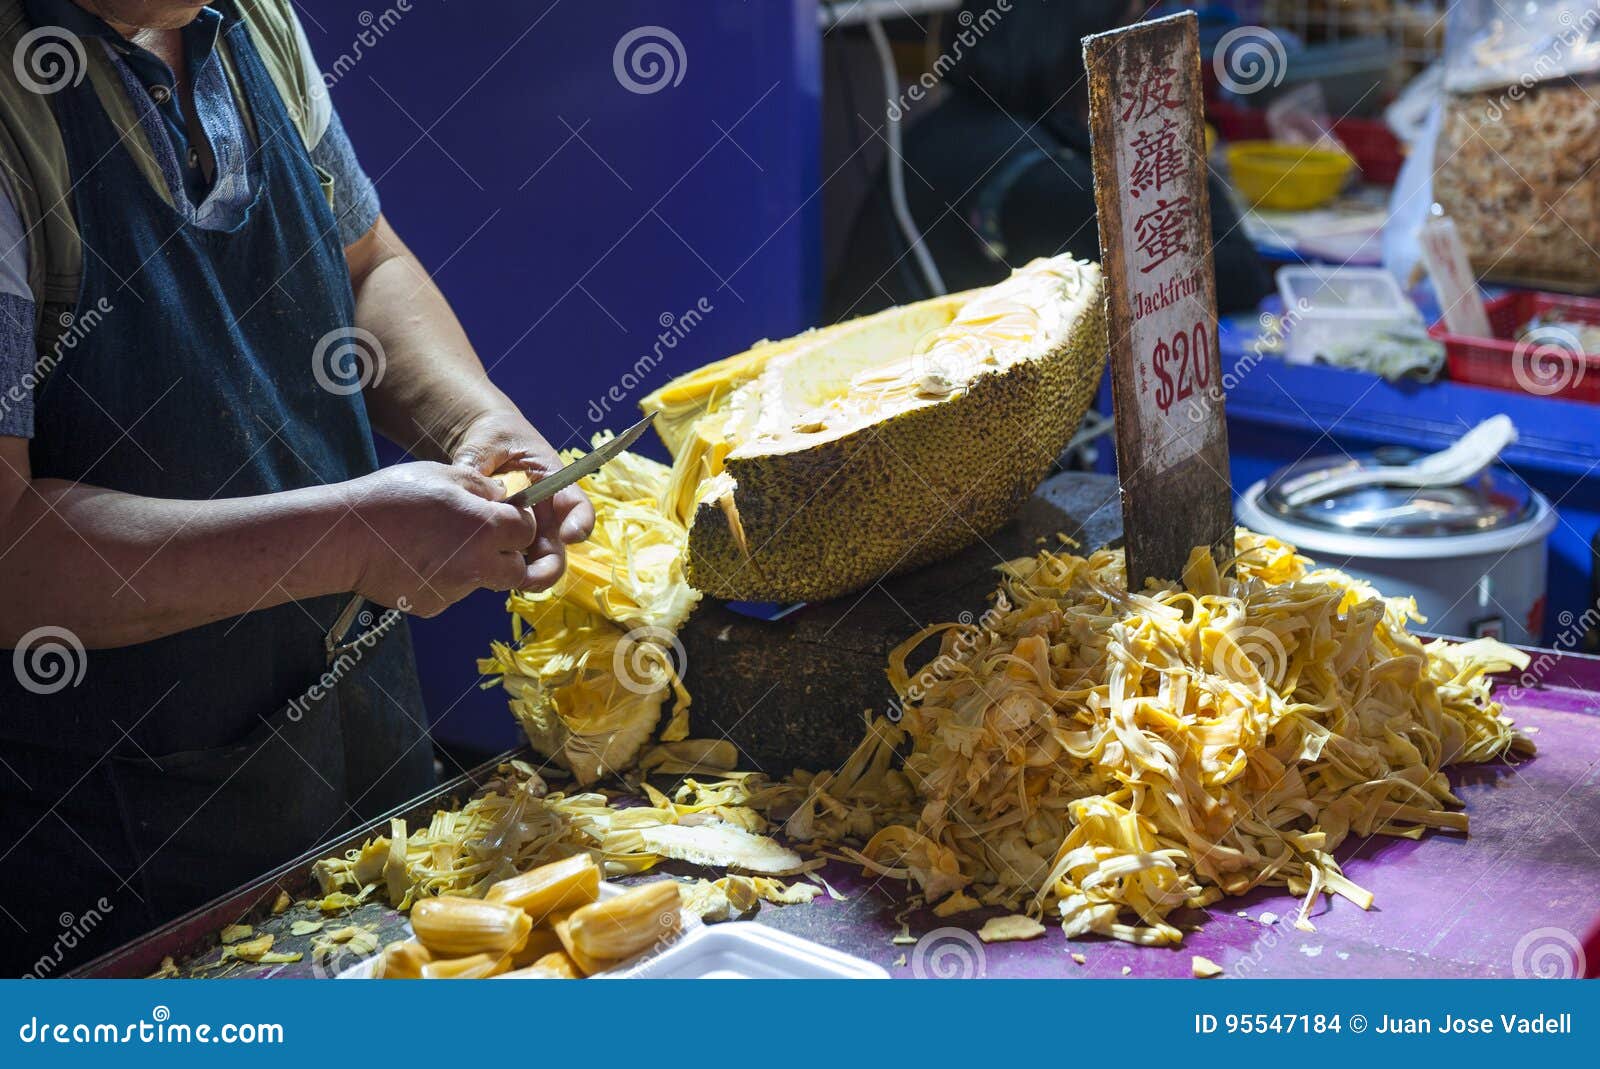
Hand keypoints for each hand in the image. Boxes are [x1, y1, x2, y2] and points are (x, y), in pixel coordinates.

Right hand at [340, 462, 539, 616]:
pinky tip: (417, 560)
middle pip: (516, 568)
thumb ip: (480, 485)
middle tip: (481, 538)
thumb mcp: (441, 475)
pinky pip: (451, 592)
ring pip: (482, 580)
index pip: (527, 531)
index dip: (517, 521)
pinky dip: (444, 579)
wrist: (344, 538)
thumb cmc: (391, 497)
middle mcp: (477, 564)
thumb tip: (501, 495)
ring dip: (473, 566)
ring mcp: (455, 590)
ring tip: (435, 544)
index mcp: (485, 528)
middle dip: (506, 554)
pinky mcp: (433, 605)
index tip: (502, 515)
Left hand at [448, 409, 594, 590]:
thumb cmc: (492, 436)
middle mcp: (546, 512)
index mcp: (552, 483)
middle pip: (558, 547)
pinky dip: (501, 570)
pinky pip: (510, 561)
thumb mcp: (486, 443)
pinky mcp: (508, 542)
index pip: (577, 505)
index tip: (571, 537)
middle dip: (549, 568)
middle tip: (530, 579)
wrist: (482, 444)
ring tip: (505, 581)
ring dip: (526, 576)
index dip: (580, 523)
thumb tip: (466, 485)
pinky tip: (484, 573)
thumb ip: (478, 465)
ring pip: (536, 562)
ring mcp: (529, 530)